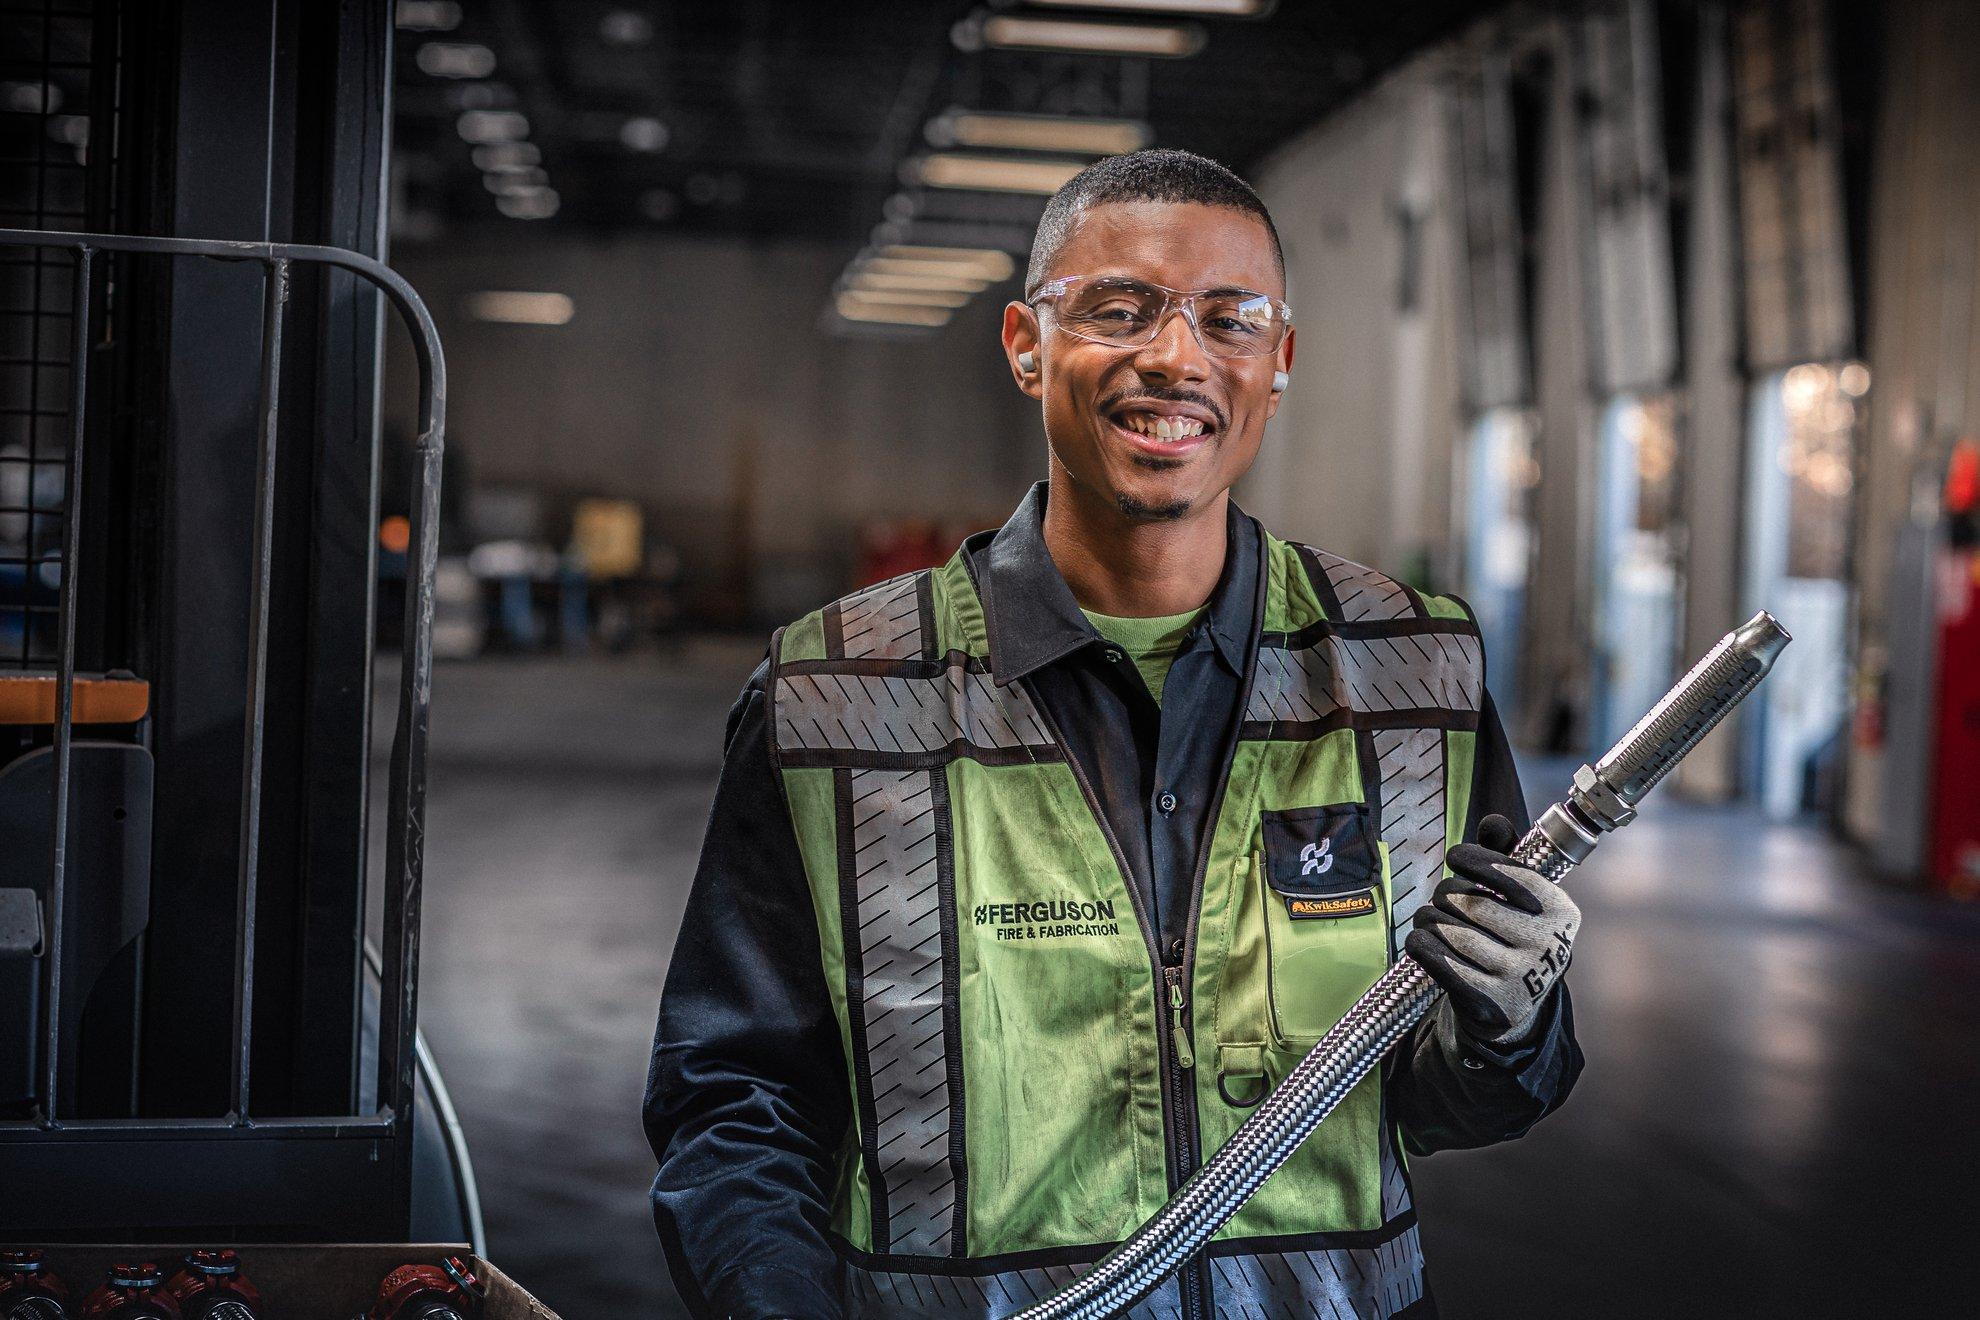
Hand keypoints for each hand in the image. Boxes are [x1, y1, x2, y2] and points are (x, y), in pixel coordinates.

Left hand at [1404, 814, 1579, 1045]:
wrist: (1512, 1007)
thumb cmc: (1511, 937)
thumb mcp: (1519, 899)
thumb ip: (1506, 856)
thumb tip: (1494, 822)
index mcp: (1561, 912)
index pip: (1512, 874)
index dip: (1476, 860)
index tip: (1455, 857)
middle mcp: (1547, 945)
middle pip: (1471, 902)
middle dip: (1446, 895)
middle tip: (1443, 900)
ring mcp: (1520, 977)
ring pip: (1449, 930)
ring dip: (1428, 919)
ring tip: (1431, 920)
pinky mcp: (1489, 1002)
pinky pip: (1436, 958)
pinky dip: (1420, 944)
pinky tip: (1420, 939)